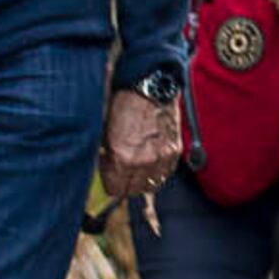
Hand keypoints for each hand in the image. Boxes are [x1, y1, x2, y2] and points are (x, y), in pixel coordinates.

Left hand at [101, 87, 184, 205]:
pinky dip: (157, 172)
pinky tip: (150, 163)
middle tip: (120, 173)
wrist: (151, 87)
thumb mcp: (104, 130)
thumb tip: (104, 167)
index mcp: (122, 157)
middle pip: (132, 191)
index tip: (108, 174)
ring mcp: (162, 158)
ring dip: (142, 181)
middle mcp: (144, 162)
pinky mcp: (174, 152)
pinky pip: (165, 174)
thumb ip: (104, 155)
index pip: (114, 189)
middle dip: (124, 184)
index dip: (109, 182)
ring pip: (151, 186)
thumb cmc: (124, 103)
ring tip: (135, 169)